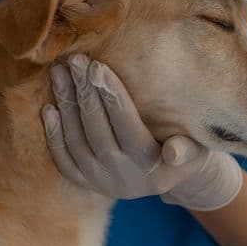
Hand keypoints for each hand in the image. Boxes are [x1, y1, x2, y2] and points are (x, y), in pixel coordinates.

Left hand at [41, 54, 242, 210]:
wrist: (170, 179)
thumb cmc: (187, 153)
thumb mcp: (197, 152)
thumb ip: (187, 149)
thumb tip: (174, 152)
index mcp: (151, 167)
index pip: (127, 125)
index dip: (111, 96)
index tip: (97, 66)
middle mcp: (123, 178)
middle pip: (98, 131)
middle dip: (85, 93)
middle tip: (74, 61)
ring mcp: (101, 183)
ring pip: (77, 143)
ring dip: (66, 106)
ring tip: (59, 73)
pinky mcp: (86, 184)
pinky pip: (64, 161)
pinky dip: (55, 136)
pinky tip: (49, 108)